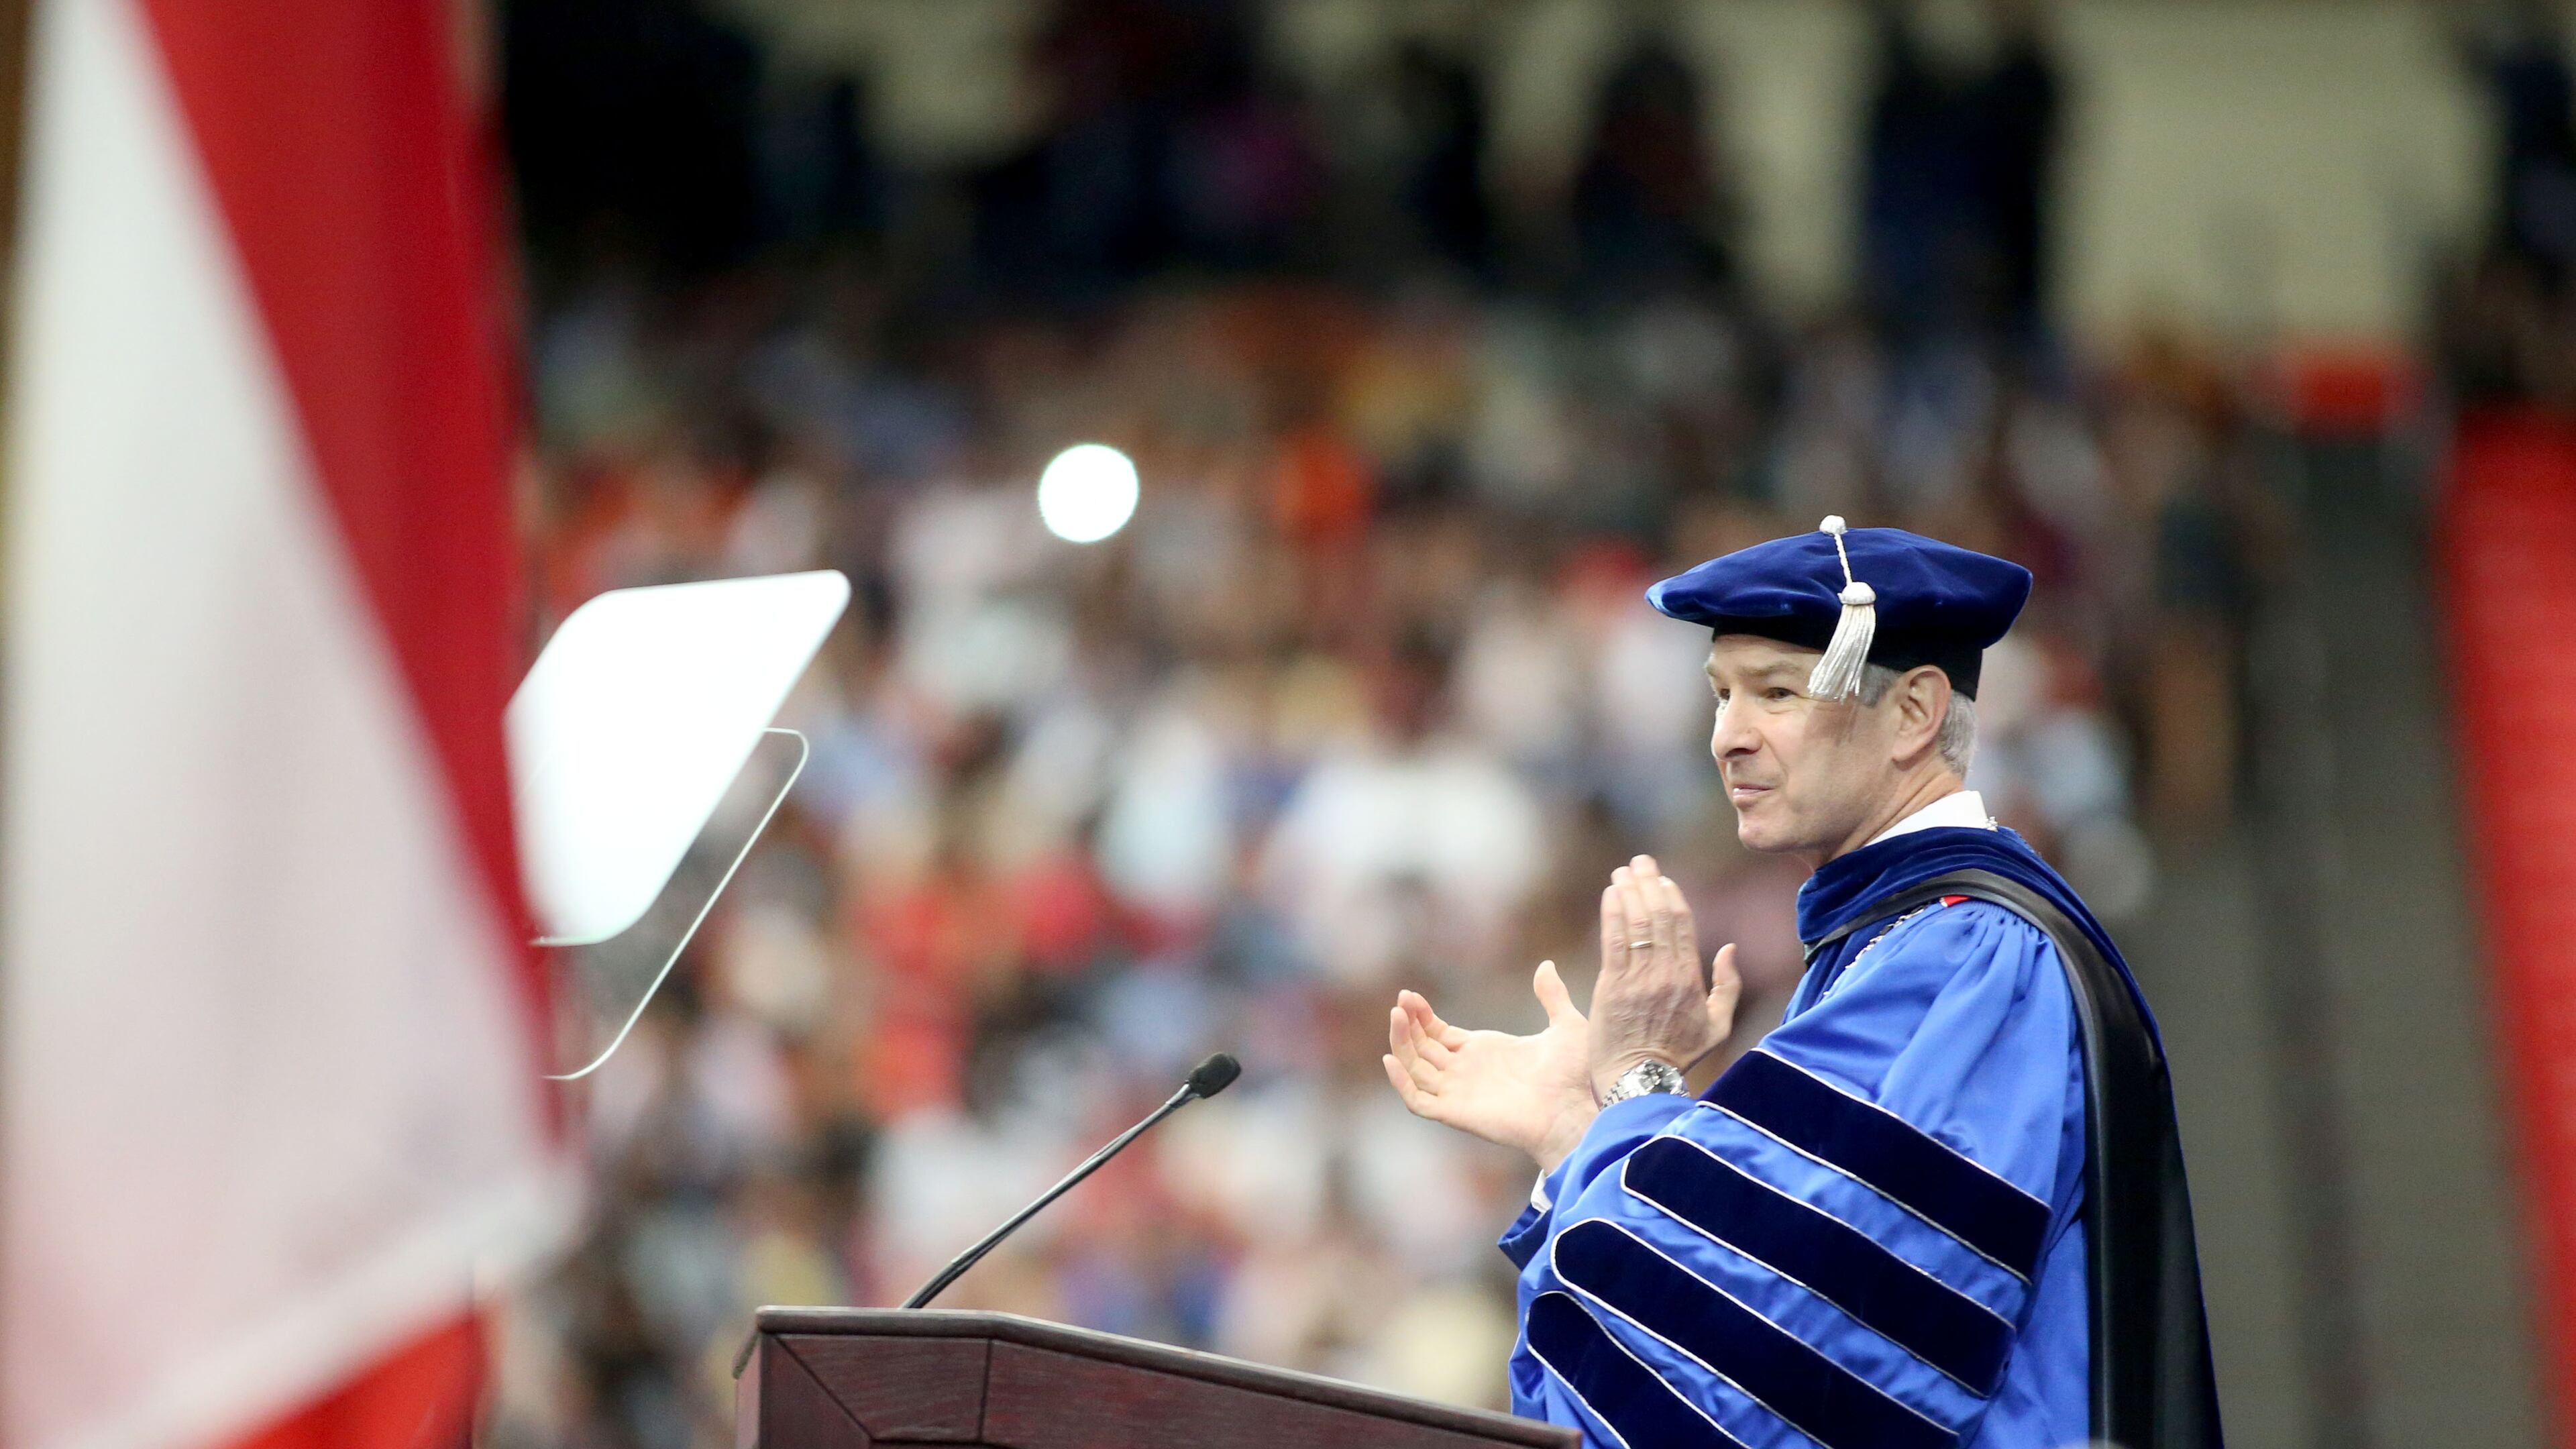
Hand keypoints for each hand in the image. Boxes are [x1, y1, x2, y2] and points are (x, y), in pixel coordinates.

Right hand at [1384, 962, 1598, 1171]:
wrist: (1578, 1110)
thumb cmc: (1576, 1077)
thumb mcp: (1566, 1026)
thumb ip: (1552, 996)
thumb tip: (1546, 965)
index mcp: (1483, 1052)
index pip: (1438, 1033)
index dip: (1421, 1015)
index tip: (1409, 995)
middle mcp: (1466, 1072)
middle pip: (1421, 1048)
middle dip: (1407, 1025)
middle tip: (1400, 1002)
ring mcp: (1459, 1093)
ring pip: (1415, 1069)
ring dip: (1401, 1044)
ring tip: (1397, 1016)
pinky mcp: (1457, 1113)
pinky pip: (1418, 1101)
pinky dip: (1401, 1083)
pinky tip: (1392, 1058)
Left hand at [1587, 855, 1741, 1101]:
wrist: (1642, 1082)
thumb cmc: (1679, 1056)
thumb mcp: (1717, 1025)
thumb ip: (1728, 986)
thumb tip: (1728, 948)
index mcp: (1691, 979)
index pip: (1682, 925)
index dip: (1671, 896)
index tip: (1662, 878)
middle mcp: (1666, 974)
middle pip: (1658, 916)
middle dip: (1649, 883)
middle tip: (1639, 862)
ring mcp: (1638, 979)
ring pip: (1636, 923)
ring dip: (1629, 892)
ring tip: (1622, 872)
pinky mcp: (1611, 987)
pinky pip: (1613, 941)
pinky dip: (1612, 913)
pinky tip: (1610, 894)